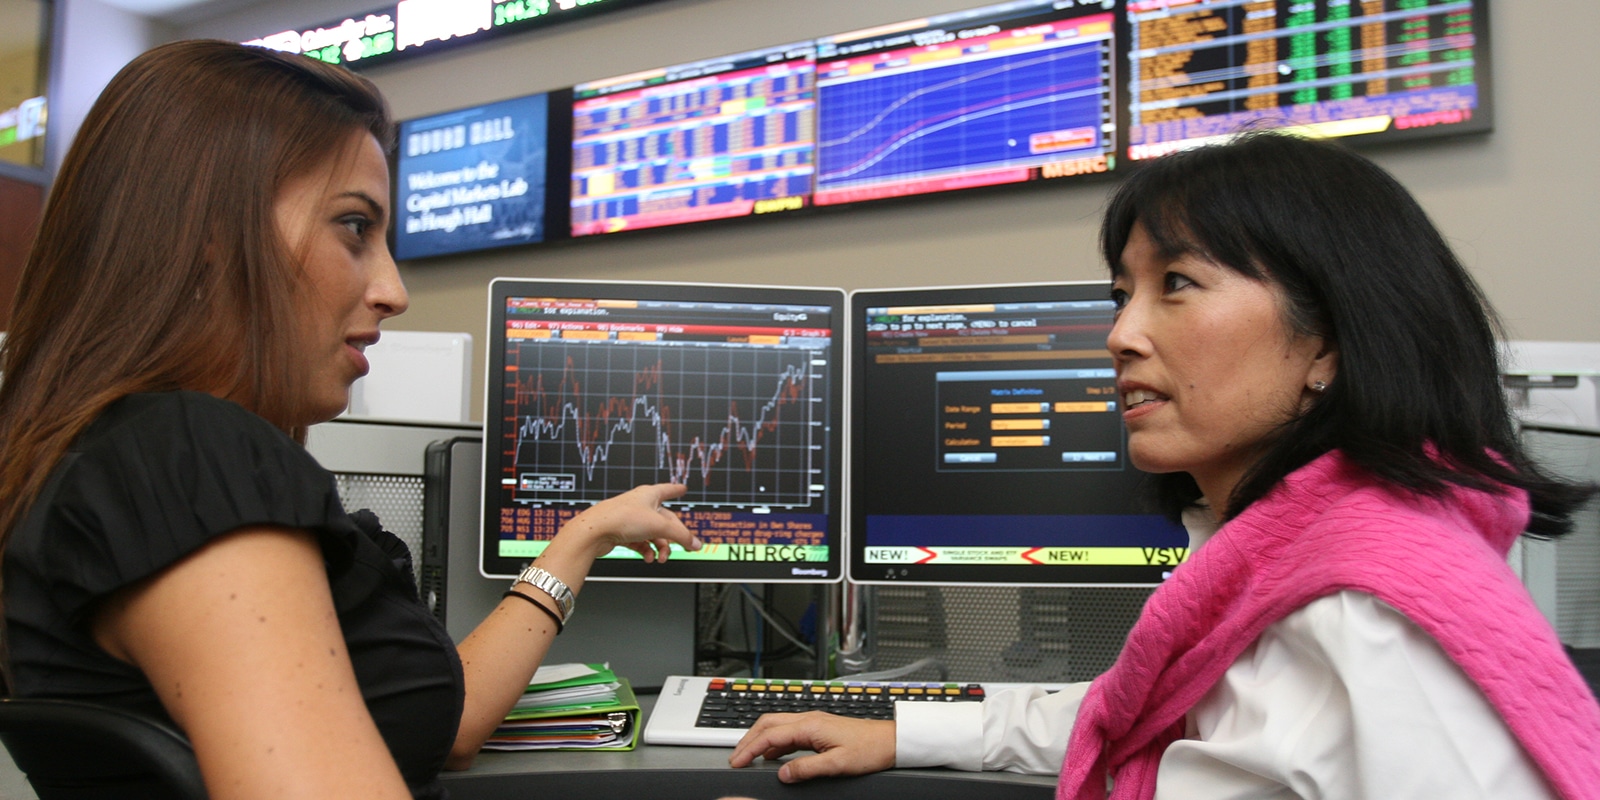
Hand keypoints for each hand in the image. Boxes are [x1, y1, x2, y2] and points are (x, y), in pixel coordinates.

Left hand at [560, 483, 700, 561]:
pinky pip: (640, 542)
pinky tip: (648, 558)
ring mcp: (630, 519)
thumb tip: (695, 544)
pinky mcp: (622, 533)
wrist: (594, 531)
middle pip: (664, 519)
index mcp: (649, 495)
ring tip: (661, 558)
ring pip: (653, 533)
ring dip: (660, 547)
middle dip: (673, 536)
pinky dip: (647, 550)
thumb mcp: (659, 526)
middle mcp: (640, 505)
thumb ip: (681, 536)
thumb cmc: (621, 518)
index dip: (677, 489)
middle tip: (683, 547)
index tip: (682, 488)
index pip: (668, 489)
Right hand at [728, 712, 894, 782]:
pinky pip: (788, 731)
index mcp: (810, 725)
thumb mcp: (837, 764)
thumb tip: (781, 773)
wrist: (890, 741)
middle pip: (767, 723)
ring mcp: (813, 722)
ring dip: (759, 739)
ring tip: (748, 756)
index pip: (769, 735)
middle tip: (736, 758)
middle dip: (748, 739)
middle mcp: (809, 719)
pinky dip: (773, 741)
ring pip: (776, 725)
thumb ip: (807, 769)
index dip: (750, 748)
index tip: (737, 761)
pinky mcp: (818, 728)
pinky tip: (772, 755)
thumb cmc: (869, 749)